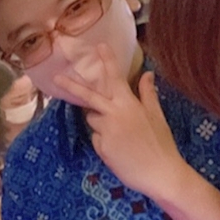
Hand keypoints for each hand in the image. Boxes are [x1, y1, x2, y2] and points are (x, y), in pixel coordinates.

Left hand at [53, 43, 184, 195]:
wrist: (160, 174)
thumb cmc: (162, 144)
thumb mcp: (157, 116)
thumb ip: (147, 94)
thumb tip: (147, 73)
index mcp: (128, 104)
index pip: (114, 77)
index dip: (107, 60)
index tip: (99, 45)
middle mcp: (114, 114)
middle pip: (88, 97)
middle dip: (71, 86)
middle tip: (56, 79)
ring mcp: (105, 131)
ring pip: (93, 120)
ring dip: (101, 122)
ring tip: (123, 136)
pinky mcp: (101, 147)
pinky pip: (97, 139)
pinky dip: (104, 141)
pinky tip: (120, 150)